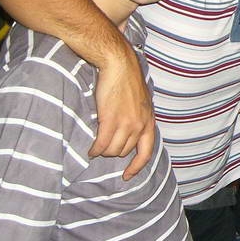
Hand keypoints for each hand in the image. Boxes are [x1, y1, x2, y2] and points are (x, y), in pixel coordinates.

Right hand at [89, 45, 154, 179]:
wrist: (120, 65)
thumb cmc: (128, 81)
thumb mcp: (142, 102)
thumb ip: (139, 117)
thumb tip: (133, 131)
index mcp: (149, 121)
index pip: (146, 152)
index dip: (137, 167)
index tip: (127, 175)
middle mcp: (140, 125)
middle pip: (124, 152)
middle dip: (113, 152)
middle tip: (104, 147)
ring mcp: (126, 123)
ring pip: (112, 150)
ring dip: (103, 151)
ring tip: (96, 147)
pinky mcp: (110, 120)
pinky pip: (101, 144)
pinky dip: (95, 149)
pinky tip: (90, 149)